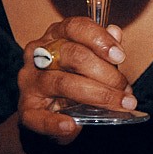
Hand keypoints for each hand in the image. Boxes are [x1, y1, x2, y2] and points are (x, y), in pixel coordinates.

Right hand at [18, 16, 136, 140]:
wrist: (50, 113)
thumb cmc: (73, 80)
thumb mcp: (89, 62)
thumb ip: (102, 49)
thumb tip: (115, 32)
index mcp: (53, 37)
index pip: (74, 27)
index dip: (99, 39)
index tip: (120, 56)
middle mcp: (38, 55)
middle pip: (73, 55)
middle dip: (106, 73)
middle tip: (126, 89)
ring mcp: (30, 82)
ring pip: (63, 83)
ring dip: (97, 95)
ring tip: (119, 104)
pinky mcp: (26, 109)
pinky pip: (38, 117)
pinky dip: (55, 122)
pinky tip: (71, 125)